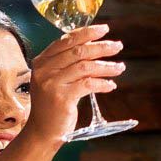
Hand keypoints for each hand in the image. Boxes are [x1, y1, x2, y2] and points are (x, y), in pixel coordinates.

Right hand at [27, 24, 122, 144]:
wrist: (42, 131)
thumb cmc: (51, 104)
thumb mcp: (55, 79)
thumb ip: (67, 63)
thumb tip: (94, 46)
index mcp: (41, 62)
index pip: (66, 40)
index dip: (86, 33)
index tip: (104, 30)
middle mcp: (44, 70)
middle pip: (78, 51)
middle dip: (101, 47)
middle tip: (117, 46)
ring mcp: (52, 84)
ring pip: (85, 67)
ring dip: (106, 66)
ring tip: (119, 68)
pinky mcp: (61, 98)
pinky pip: (88, 84)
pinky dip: (103, 83)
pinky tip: (111, 85)